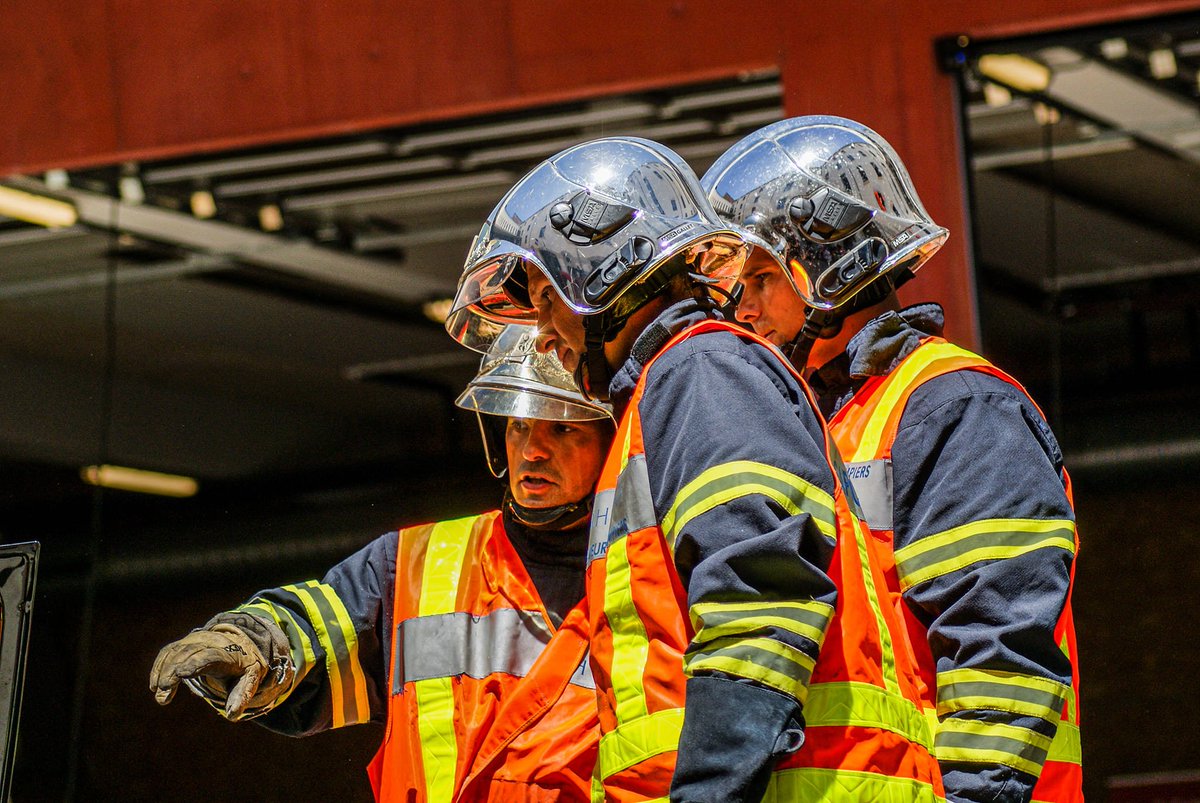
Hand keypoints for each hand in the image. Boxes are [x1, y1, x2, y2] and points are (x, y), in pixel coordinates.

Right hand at [149, 624, 268, 718]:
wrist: (239, 646)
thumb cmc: (243, 668)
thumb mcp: (250, 680)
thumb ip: (242, 696)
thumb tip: (233, 715)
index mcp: (228, 653)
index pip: (210, 656)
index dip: (195, 663)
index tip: (181, 673)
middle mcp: (210, 643)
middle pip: (188, 654)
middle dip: (172, 672)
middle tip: (162, 695)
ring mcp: (196, 641)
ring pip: (175, 652)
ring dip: (163, 672)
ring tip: (158, 694)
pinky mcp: (184, 644)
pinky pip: (168, 652)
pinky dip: (159, 667)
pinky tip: (154, 685)